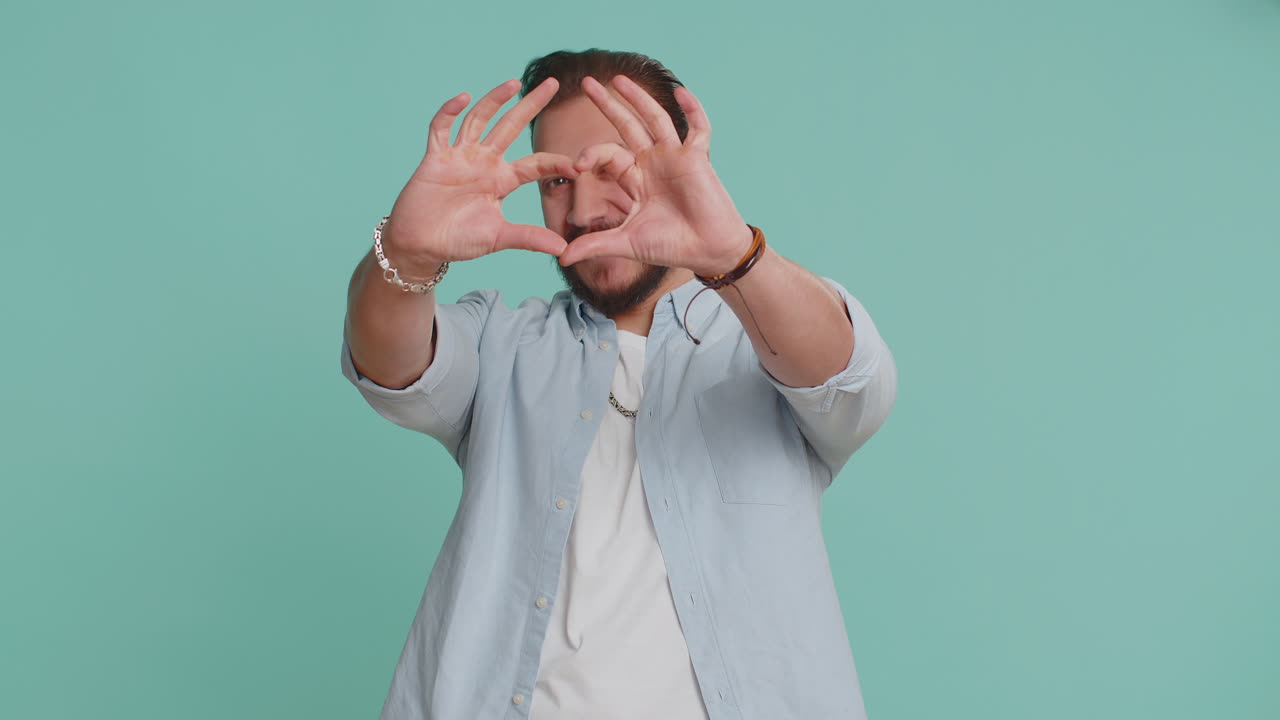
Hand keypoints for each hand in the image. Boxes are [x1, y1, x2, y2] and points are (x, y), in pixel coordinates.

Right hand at [383, 78, 578, 274]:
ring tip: (514, 82)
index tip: (579, 165)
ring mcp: (459, 156)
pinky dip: (450, 112)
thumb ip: (529, 238)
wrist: (421, 245)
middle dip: (531, 105)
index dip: (556, 163)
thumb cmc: (458, 240)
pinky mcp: (435, 157)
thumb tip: (563, 250)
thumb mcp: (498, 238)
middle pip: (511, 126)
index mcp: (502, 180)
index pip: (536, 164)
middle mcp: (484, 162)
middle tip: (553, 83)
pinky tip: (464, 97)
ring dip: (495, 100)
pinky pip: (441, 128)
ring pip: (479, 119)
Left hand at [556, 75, 752, 276]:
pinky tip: (680, 92)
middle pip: (627, 126)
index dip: (591, 154)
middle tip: (586, 83)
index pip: (608, 155)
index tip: (577, 166)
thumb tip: (561, 257)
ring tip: (618, 78)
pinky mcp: (698, 158)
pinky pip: (698, 128)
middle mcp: (653, 163)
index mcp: (636, 180)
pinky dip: (693, 109)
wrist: (707, 252)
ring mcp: (675, 157)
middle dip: (607, 105)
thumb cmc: (671, 247)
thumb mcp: (626, 243)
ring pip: (655, 118)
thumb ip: (595, 245)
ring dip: (638, 98)